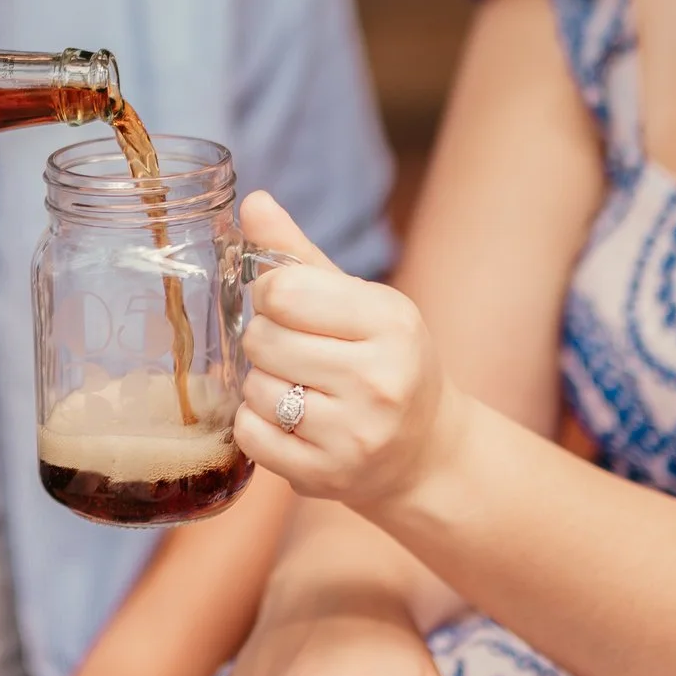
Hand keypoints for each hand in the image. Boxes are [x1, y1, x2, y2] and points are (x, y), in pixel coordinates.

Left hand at [232, 192, 458, 510]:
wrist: (426, 450)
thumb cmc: (385, 360)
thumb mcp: (358, 300)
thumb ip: (299, 253)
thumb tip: (252, 200)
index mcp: (390, 322)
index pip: (282, 292)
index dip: (269, 295)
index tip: (287, 306)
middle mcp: (378, 379)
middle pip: (262, 341)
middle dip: (266, 341)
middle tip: (295, 352)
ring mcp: (354, 434)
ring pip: (254, 389)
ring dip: (262, 385)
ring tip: (299, 388)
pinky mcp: (327, 475)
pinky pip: (250, 435)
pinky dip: (256, 425)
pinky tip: (290, 421)